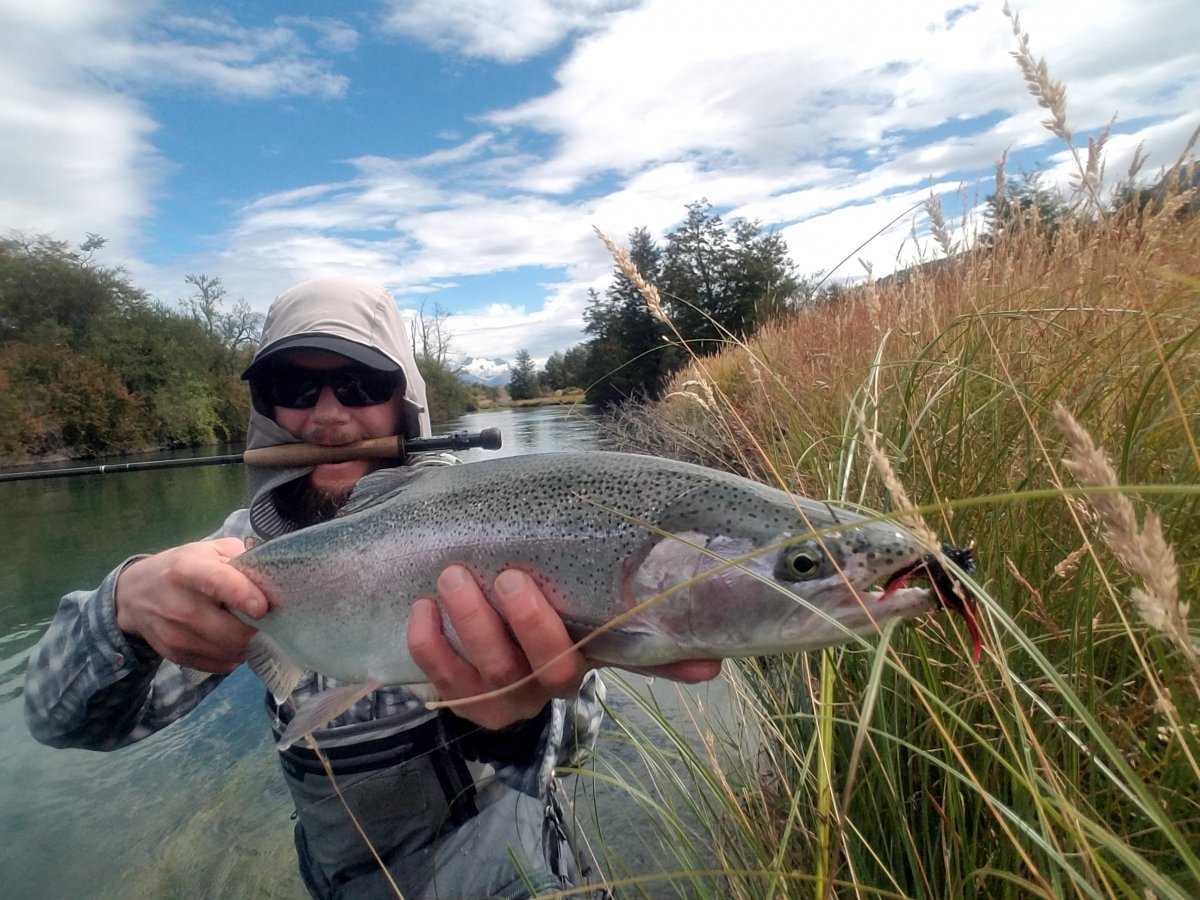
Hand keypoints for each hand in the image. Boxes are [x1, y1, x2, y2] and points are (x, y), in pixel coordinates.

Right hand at [114, 538, 268, 672]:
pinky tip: (231, 639)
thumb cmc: (184, 566)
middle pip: (230, 631)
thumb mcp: (210, 550)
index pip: (218, 582)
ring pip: (229, 652)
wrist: (135, 595)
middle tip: (265, 619)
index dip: (244, 596)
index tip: (262, 607)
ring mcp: (174, 635)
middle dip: (257, 628)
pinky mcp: (175, 656)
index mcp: (188, 570)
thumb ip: (243, 559)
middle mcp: (178, 604)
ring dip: (248, 643)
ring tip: (247, 626)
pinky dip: (233, 655)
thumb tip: (273, 582)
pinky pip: (219, 665)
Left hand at [407, 565, 721, 730]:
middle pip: (545, 668)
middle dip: (531, 625)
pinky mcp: (457, 699)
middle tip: (512, 577)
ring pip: (490, 672)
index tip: (693, 654)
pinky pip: (440, 678)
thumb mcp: (579, 619)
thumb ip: (629, 624)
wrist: (475, 665)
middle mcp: (545, 688)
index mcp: (586, 659)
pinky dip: (429, 645)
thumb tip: (715, 656)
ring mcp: (500, 699)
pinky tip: (422, 609)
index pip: (630, 663)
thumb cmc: (535, 623)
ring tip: (454, 577)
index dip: (663, 662)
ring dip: (471, 625)